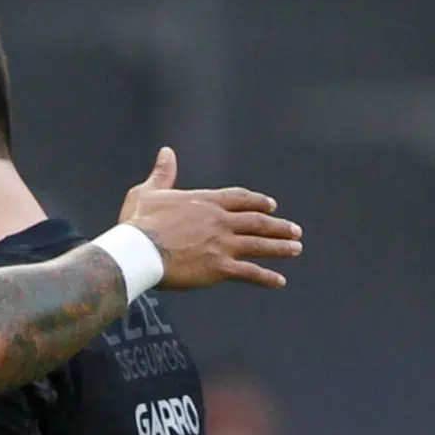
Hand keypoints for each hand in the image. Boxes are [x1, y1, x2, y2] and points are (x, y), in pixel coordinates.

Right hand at [118, 147, 301, 289]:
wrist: (139, 250)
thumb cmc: (138, 222)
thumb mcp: (149, 192)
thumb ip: (163, 174)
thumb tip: (167, 152)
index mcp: (206, 202)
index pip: (240, 199)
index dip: (257, 202)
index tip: (272, 206)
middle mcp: (220, 221)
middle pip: (257, 222)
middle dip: (278, 226)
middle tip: (295, 230)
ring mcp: (223, 244)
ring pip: (259, 245)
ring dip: (280, 247)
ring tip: (296, 249)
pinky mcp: (220, 268)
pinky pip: (250, 273)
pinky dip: (266, 277)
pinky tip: (280, 281)